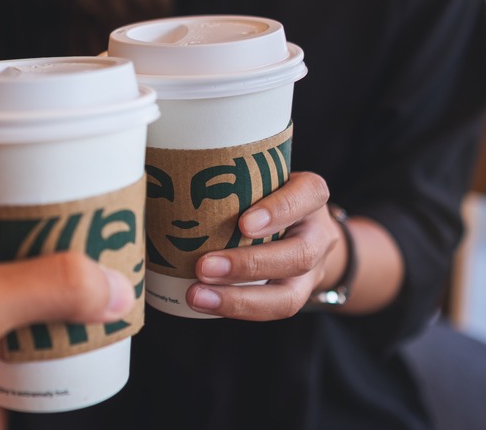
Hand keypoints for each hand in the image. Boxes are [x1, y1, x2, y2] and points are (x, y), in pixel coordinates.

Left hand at [186, 171, 342, 319]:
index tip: (244, 223)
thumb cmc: (267, 194)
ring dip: (239, 299)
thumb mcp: (261, 176)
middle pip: (299, 255)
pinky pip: (270, 310)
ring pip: (289, 296)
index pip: (308, 195)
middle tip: (203, 266)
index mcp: (310, 195)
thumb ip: (232, 176)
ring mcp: (310, 271)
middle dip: (249, 265)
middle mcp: (317, 234)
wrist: (302, 229)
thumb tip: (168, 174)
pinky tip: (202, 303)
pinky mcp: (295, 295)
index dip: (279, 211)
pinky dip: (234, 309)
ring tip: (196, 295)